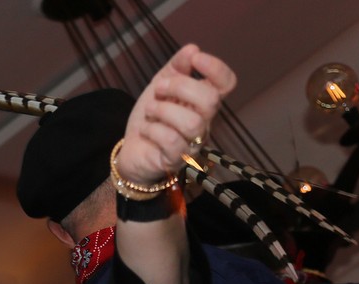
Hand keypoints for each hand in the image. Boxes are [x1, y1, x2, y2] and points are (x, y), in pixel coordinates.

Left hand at [116, 44, 235, 186]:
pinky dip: (153, 129)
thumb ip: (176, 67)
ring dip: (164, 110)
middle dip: (180, 87)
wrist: (131, 148)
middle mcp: (204, 122)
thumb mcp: (161, 84)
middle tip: (159, 89)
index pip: (227, 83)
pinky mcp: (175, 159)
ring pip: (192, 123)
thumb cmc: (152, 116)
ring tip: (150, 110)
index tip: (195, 59)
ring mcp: (192, 143)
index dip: (216, 68)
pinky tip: (146, 129)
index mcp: (204, 101)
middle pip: (210, 100)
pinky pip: (171, 141)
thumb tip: (192, 49)